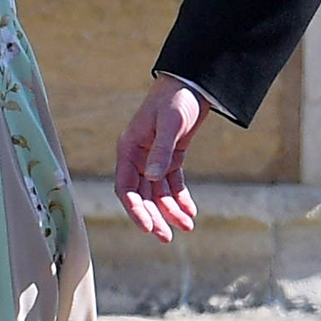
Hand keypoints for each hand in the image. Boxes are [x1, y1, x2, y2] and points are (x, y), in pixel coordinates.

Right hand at [115, 75, 206, 242]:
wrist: (194, 82)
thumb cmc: (177, 97)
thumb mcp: (170, 122)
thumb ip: (161, 150)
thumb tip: (152, 178)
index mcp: (129, 148)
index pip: (126, 186)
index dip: (134, 209)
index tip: (147, 227)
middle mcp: (139, 157)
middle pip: (142, 195)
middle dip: (154, 217)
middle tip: (166, 238)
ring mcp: (154, 158)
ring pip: (158, 193)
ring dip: (170, 211)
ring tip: (187, 227)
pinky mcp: (171, 157)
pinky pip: (172, 184)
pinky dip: (180, 199)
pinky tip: (190, 212)